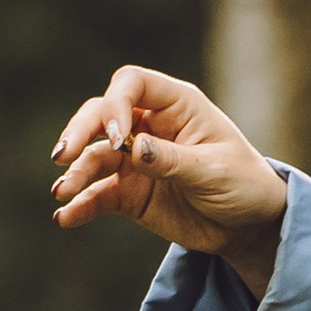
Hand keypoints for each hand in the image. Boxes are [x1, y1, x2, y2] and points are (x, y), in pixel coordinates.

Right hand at [50, 66, 289, 292]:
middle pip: (101, 115)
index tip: (116, 138)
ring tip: (61, 193)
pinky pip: (99, 194)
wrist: (249, 226)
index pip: (131, 84)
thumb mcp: (213, 171)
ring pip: (95, 157)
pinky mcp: (130, 192)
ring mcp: (136, 159)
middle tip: (64, 156)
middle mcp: (150, 125)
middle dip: (80, 133)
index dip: (115, 105)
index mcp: (177, 105)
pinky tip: (66, 217)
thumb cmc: (243, 184)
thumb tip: (132, 148)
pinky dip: (81, 205)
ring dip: (76, 172)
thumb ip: (172, 160)